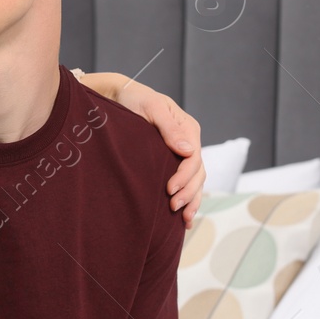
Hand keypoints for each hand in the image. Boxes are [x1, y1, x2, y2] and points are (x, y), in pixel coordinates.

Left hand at [77, 72, 203, 224]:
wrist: (121, 98)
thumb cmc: (135, 100)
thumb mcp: (152, 107)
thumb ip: (170, 127)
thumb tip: (188, 150)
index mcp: (188, 129)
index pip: (194, 158)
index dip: (184, 176)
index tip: (169, 190)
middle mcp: (189, 142)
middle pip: (198, 173)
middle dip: (188, 193)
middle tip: (173, 207)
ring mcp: (182, 153)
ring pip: (196, 182)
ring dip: (192, 201)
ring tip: (184, 220)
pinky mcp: (173, 162)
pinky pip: (187, 183)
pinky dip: (188, 200)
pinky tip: (184, 218)